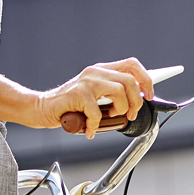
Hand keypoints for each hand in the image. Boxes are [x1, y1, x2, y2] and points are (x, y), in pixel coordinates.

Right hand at [34, 59, 153, 137]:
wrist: (43, 108)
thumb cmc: (71, 107)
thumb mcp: (96, 98)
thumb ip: (113, 96)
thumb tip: (137, 104)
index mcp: (103, 70)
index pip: (132, 65)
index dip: (147, 79)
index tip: (150, 95)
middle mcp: (96, 72)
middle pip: (130, 80)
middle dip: (136, 102)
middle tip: (129, 114)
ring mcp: (87, 81)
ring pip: (119, 92)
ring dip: (120, 110)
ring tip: (109, 118)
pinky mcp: (77, 94)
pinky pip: (97, 112)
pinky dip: (95, 126)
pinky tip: (89, 130)